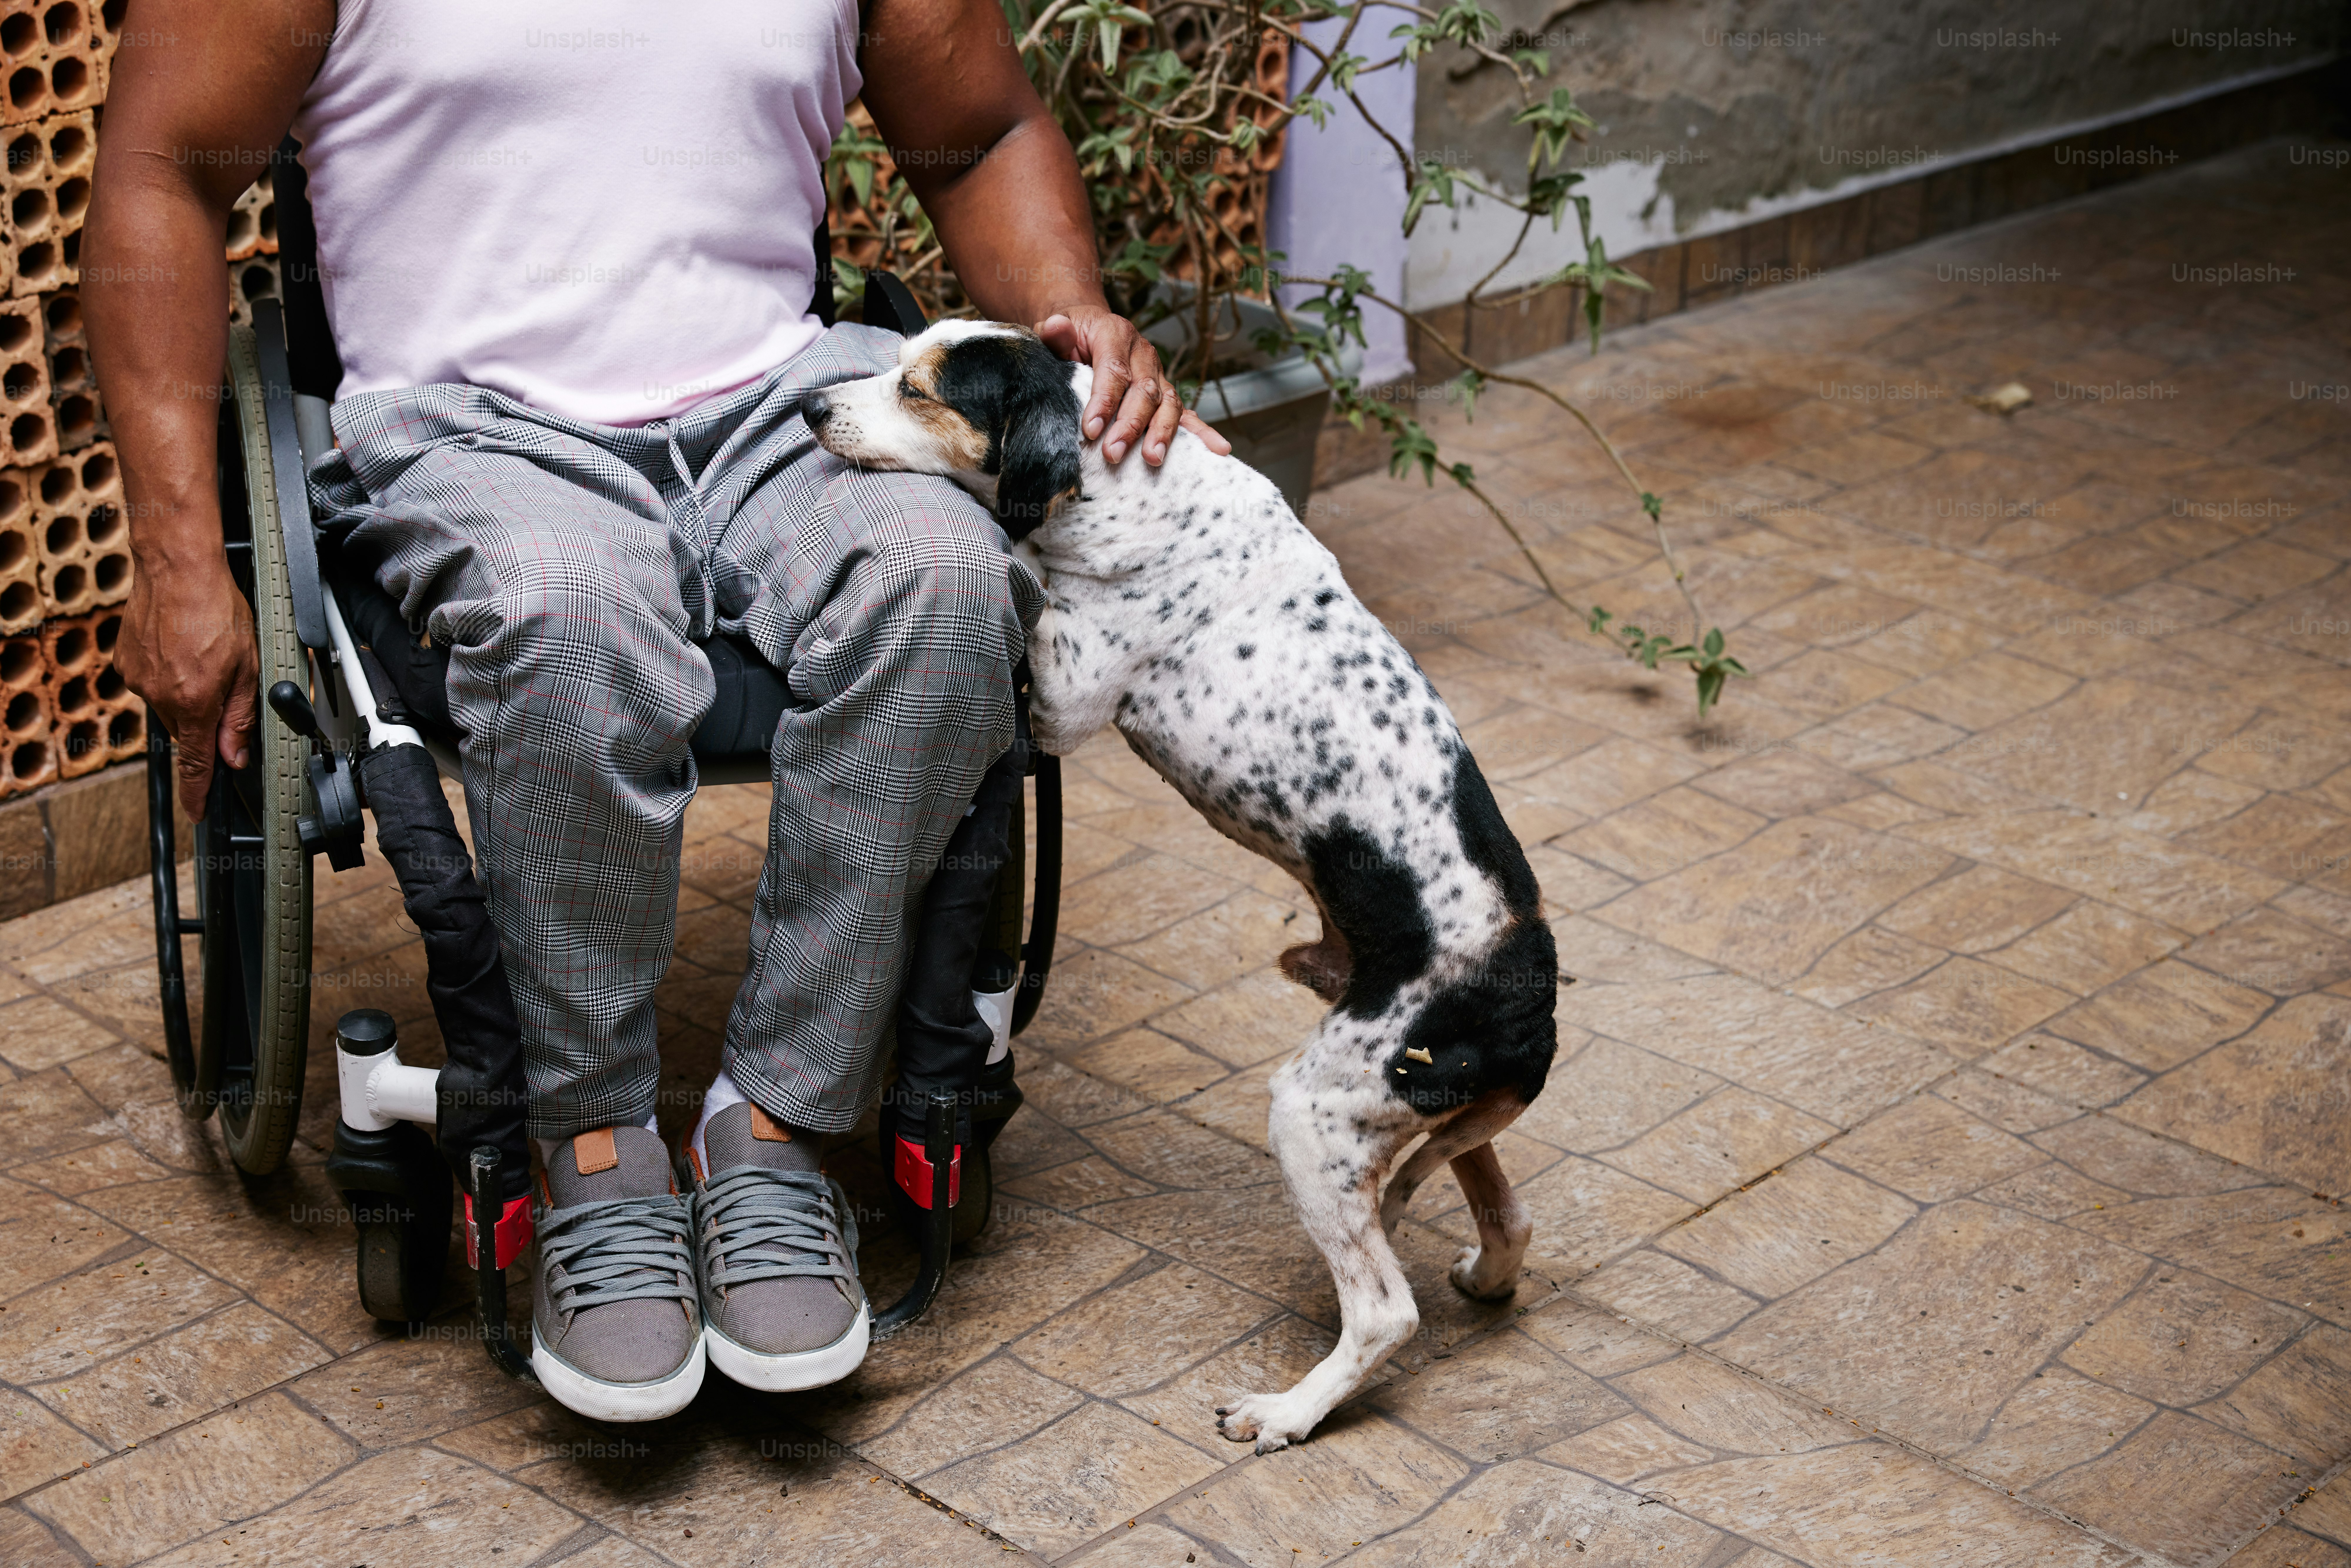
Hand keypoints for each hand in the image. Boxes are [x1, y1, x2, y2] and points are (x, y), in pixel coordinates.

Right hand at [117, 556, 258, 819]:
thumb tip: (236, 756)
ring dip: (187, 693)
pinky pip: (152, 683)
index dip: (198, 793)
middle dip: (205, 720)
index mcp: (194, 702)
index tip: (197, 812)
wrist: (177, 568)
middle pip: (187, 731)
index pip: (196, 763)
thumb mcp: (249, 666)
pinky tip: (181, 648)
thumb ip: (241, 717)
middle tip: (220, 686)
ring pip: (170, 706)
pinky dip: (169, 674)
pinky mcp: (126, 663)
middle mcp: (161, 695)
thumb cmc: (217, 608)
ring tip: (201, 656)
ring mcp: (139, 679)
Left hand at [1036, 307, 1231, 466]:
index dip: (1104, 401)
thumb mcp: (1055, 330)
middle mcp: (1143, 354)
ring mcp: (1158, 375)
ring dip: (1163, 433)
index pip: (1114, 370)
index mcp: (1116, 334)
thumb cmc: (1069, 338)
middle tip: (1113, 453)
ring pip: (1168, 403)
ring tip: (1153, 459)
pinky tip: (1218, 449)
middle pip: (1144, 391)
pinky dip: (1202, 432)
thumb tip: (1055, 326)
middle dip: (1130, 425)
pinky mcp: (1165, 394)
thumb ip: (1055, 332)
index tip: (1091, 430)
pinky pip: (1185, 414)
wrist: (1086, 331)